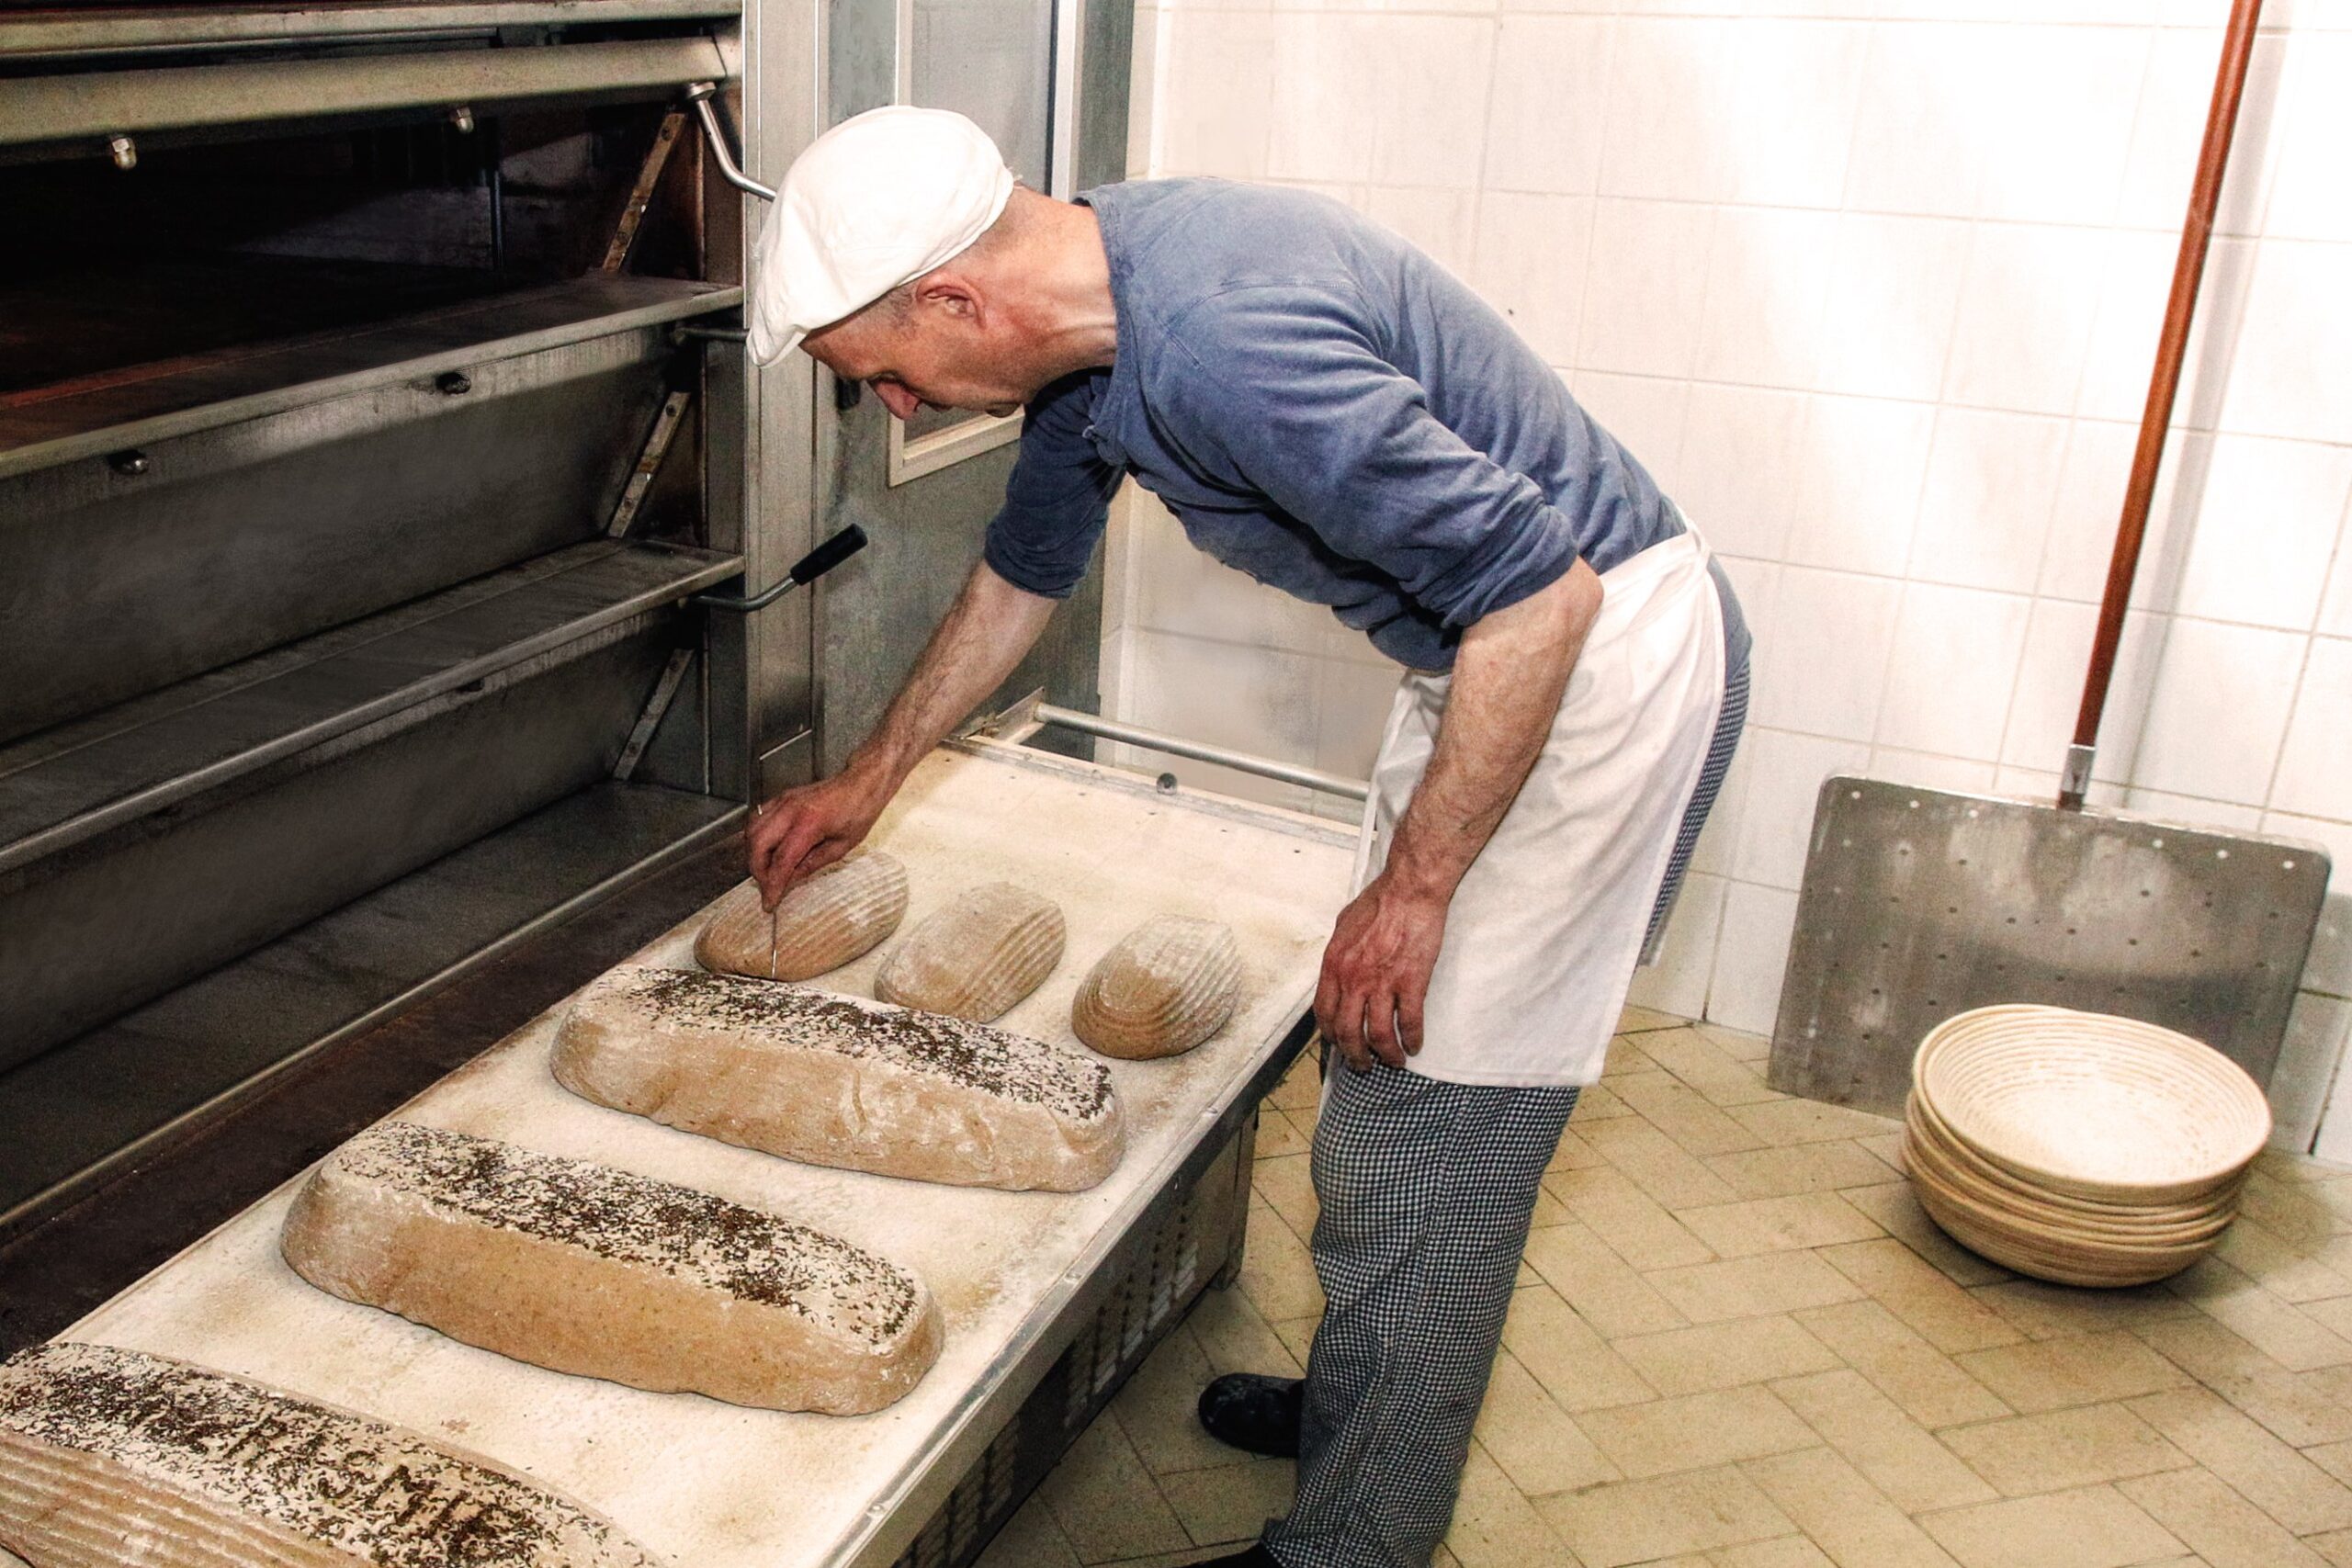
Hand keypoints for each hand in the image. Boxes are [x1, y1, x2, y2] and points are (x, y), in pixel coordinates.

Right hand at [745, 761, 892, 910]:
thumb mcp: (841, 847)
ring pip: (751, 832)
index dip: (772, 885)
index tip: (769, 902)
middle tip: (768, 887)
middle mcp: (791, 810)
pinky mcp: (780, 798)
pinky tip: (766, 850)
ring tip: (768, 871)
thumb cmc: (858, 811)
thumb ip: (811, 865)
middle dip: (758, 871)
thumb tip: (789, 881)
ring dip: (754, 855)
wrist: (861, 783)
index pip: (781, 861)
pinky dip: (756, 838)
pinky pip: (757, 819)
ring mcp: (783, 801)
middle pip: (757, 845)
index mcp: (809, 823)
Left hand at [1313, 873, 1448, 1071]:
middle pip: (1347, 1032)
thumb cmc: (1379, 902)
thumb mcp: (1344, 925)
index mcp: (1334, 965)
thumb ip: (1339, 952)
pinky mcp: (1411, 982)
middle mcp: (1353, 979)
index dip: (1330, 1035)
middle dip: (1355, 1056)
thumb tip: (1337, 970)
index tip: (1339, 1045)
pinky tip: (1415, 1045)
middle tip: (1364, 1066)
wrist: (1409, 890)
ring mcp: (1382, 983)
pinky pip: (1409, 1022)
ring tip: (1394, 1062)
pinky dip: (1412, 1039)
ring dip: (1386, 1055)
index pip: (1324, 1013)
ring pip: (1378, 1035)